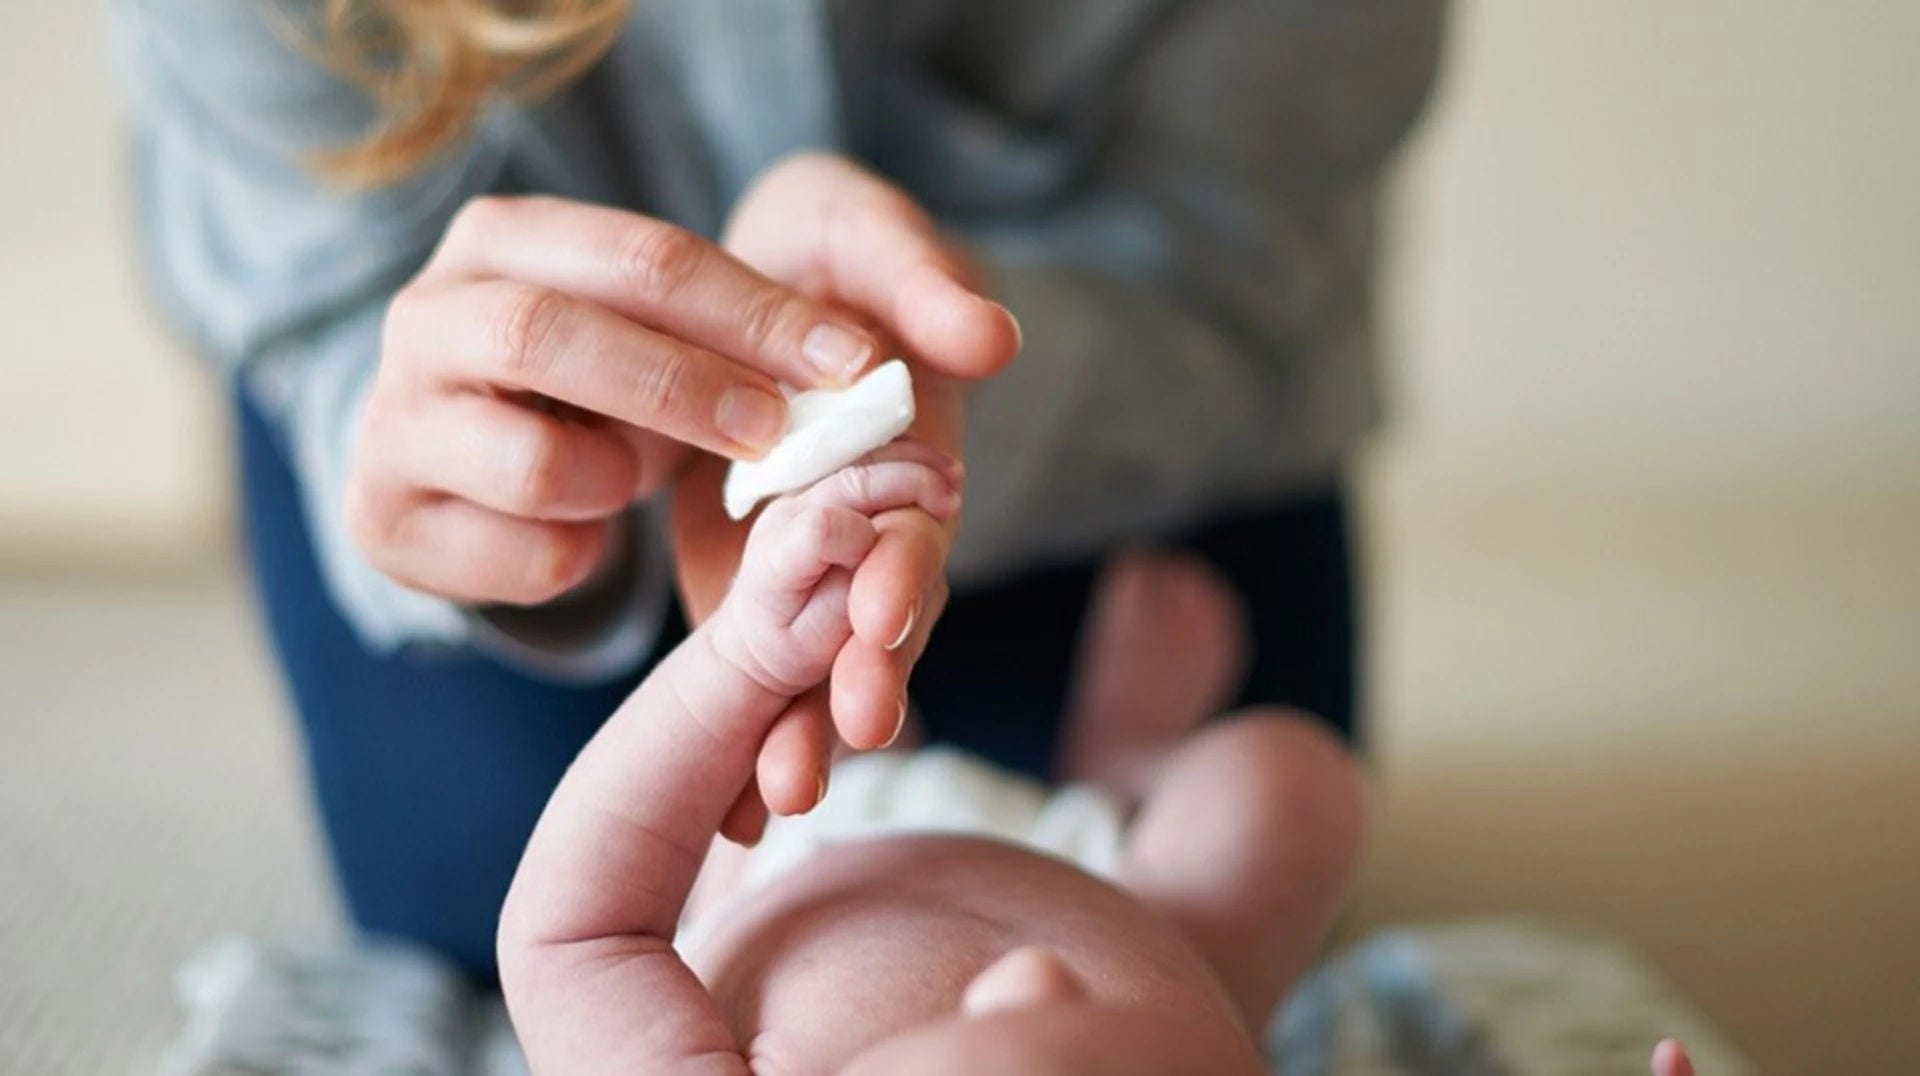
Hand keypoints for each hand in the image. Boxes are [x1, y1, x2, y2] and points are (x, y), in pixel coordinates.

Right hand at [346, 194, 901, 604]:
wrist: (485, 462)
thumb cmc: (628, 372)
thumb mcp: (723, 320)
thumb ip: (860, 306)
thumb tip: (989, 344)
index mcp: (509, 237)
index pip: (645, 259)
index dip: (757, 315)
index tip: (855, 367)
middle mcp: (428, 315)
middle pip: (553, 337)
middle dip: (686, 394)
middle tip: (778, 441)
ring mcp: (395, 422)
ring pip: (532, 462)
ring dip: (625, 484)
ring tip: (642, 484)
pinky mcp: (387, 524)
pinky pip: (525, 561)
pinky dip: (584, 560)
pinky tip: (589, 538)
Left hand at [672, 153, 1018, 840]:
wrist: (753, 284)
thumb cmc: (826, 252)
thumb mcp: (866, 237)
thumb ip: (923, 281)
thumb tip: (992, 338)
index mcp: (911, 459)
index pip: (917, 528)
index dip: (903, 573)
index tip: (877, 618)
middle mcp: (875, 535)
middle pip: (880, 624)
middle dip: (862, 681)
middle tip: (837, 745)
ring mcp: (816, 575)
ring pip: (821, 667)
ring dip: (805, 731)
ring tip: (779, 799)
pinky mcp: (755, 594)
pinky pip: (756, 671)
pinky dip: (749, 736)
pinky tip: (729, 812)